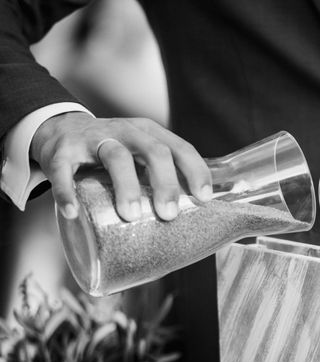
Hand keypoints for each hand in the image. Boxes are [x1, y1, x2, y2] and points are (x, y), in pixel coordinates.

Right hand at [30, 112, 212, 220]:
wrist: (60, 131)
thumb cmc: (113, 152)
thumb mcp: (140, 155)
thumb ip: (162, 176)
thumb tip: (195, 214)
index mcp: (149, 134)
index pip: (180, 148)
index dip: (195, 171)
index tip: (203, 197)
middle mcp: (126, 132)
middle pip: (154, 152)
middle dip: (165, 183)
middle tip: (168, 214)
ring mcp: (93, 139)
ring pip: (116, 158)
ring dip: (126, 187)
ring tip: (131, 215)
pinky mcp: (62, 151)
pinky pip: (64, 170)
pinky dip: (67, 191)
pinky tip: (72, 212)